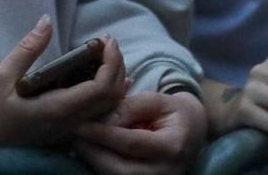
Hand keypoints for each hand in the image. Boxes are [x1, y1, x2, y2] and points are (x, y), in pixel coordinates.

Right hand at [0, 17, 128, 146]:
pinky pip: (99, 115)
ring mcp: (71, 131)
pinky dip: (110, 94)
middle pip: (112, 97)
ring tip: (108, 55)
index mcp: (56, 109)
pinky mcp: (69, 132)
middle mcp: (70, 124)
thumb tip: (47, 20)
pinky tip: (109, 79)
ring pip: (109, 108)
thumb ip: (28, 48)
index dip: (111, 62)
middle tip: (108, 43)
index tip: (106, 41)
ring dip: (116, 79)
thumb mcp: (3, 76)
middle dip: (117, 66)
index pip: (100, 89)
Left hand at [75, 90, 206, 174]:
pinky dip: (100, 167)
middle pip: (118, 170)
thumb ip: (131, 107)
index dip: (103, 134)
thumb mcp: (158, 101)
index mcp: (173, 147)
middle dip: (92, 153)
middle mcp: (165, 173)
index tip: (79, 124)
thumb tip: (101, 120)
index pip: (132, 143)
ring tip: (79, 142)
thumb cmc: (175, 114)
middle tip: (73, 135)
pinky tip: (91, 152)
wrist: (194, 134)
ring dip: (93, 161)